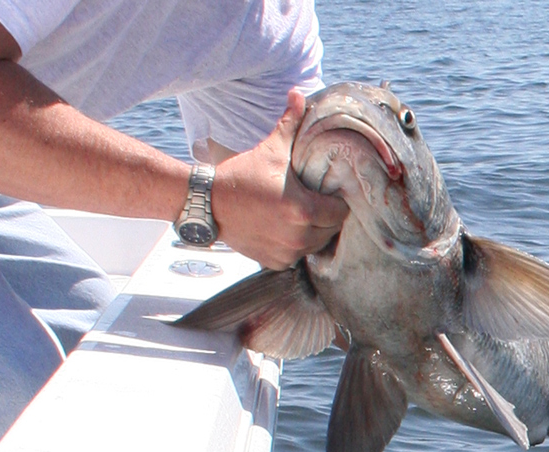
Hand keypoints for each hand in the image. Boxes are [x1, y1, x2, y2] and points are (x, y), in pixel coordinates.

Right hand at [210, 89, 348, 269]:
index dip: (339, 202)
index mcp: (303, 210)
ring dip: (314, 233)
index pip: (341, 212)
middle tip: (320, 203)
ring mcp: (286, 252)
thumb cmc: (241, 175)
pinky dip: (295, 246)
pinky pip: (296, 257)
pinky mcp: (273, 261)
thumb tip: (299, 93)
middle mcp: (297, 237)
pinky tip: (288, 230)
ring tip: (304, 216)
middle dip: (329, 218)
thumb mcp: (271, 149)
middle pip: (331, 231)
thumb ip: (290, 123)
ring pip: (315, 246)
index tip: (331, 193)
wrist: (206, 202)